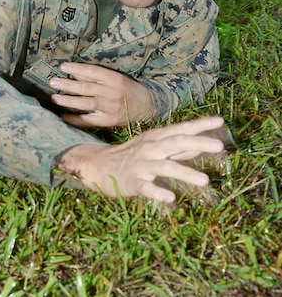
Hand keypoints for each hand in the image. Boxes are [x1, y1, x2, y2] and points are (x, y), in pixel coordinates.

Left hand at [49, 63, 153, 126]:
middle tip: (52, 81)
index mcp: (114, 79)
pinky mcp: (108, 121)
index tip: (63, 66)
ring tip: (54, 98)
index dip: (77, 69)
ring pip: (85, 104)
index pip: (92, 72)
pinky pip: (88, 121)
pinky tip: (64, 116)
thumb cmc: (128, 89)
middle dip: (67, 85)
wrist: (147, 107)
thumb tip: (75, 74)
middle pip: (86, 88)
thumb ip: (96, 77)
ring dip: (68, 101)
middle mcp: (111, 93)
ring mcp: (109, 109)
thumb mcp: (115, 78)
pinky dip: (75, 119)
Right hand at [56, 116, 225, 202]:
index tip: (220, 120)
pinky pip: (147, 187)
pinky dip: (158, 192)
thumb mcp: (154, 147)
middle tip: (220, 146)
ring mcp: (141, 165)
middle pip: (176, 143)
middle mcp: (150, 148)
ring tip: (205, 181)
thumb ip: (178, 148)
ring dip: (185, 172)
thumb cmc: (133, 157)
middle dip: (198, 143)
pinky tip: (170, 198)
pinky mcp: (133, 182)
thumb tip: (203, 144)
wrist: (99, 166)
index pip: (181, 129)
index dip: (200, 125)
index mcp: (157, 138)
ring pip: (165, 166)